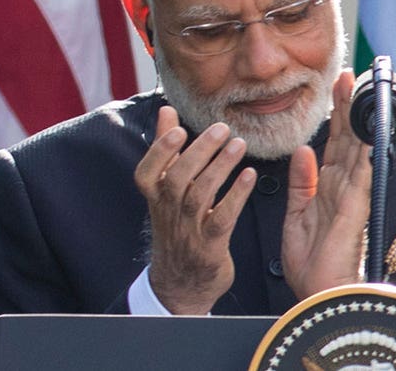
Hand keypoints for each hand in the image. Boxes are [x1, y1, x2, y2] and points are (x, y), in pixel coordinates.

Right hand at [133, 106, 255, 313]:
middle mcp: (168, 213)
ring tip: (239, 144)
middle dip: (199, 152)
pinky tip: (249, 176)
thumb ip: (167, 150)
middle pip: (177, 179)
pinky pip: (222, 218)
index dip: (160, 151)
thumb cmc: (176, 226)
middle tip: (221, 128)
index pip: (147, 173)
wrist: (180, 284)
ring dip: (220, 168)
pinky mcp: (210, 246)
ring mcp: (188, 231)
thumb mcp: (165, 191)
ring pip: (199, 196)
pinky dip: (236, 196)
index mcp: (154, 198)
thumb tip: (166, 111)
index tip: (178, 128)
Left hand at [281, 69, 371, 298]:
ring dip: (356, 118)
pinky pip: (360, 174)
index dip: (335, 114)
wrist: (319, 295)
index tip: (335, 86)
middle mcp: (342, 187)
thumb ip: (301, 182)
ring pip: (355, 147)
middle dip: (346, 105)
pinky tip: (365, 130)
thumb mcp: (297, 215)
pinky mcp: (354, 208)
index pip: (333, 142)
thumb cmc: (311, 264)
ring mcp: (351, 195)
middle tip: (347, 73)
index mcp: (327, 188)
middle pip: (347, 137)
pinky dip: (364, 151)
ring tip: (356, 88)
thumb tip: (303, 150)